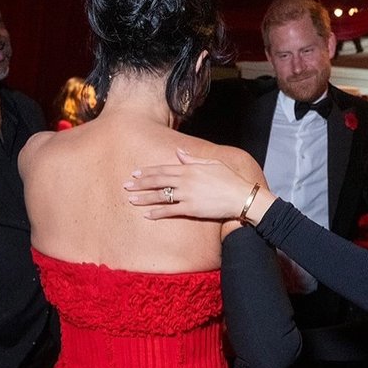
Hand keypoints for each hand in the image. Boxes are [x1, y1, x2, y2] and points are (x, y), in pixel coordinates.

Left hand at [125, 149, 269, 221]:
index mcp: (189, 168)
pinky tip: (147, 215)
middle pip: (157, 181)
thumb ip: (193, 159)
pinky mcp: (190, 209)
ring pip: (160, 196)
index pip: (163, 169)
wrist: (240, 196)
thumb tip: (180, 152)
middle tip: (126, 186)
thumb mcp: (212, 163)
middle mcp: (185, 180)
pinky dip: (157, 213)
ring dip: (144, 198)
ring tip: (131, 200)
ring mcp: (187, 195)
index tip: (135, 173)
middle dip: (140, 184)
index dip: (147, 171)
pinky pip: (169, 211)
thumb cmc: (229, 179)